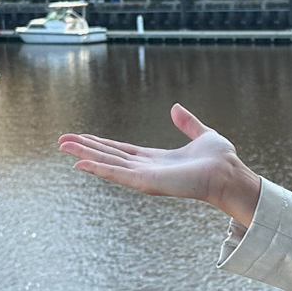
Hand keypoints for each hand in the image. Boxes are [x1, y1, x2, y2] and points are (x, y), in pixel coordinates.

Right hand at [58, 104, 264, 225]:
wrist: (230, 173)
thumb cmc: (221, 160)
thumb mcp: (202, 134)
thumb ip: (187, 123)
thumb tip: (175, 108)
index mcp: (154, 159)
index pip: (120, 150)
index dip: (100, 143)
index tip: (81, 137)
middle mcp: (145, 169)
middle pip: (108, 156)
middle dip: (85, 148)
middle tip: (61, 141)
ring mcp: (144, 176)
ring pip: (107, 164)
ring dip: (84, 156)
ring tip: (64, 146)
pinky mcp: (147, 182)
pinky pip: (117, 175)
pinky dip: (98, 169)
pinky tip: (80, 164)